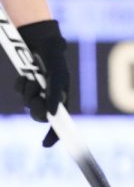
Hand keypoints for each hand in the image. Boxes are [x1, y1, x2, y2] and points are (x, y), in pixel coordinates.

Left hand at [14, 20, 69, 147]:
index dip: (53, 135)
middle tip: (36, 99)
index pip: (58, 124)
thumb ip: (55, 97)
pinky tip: (25, 76)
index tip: (45, 145)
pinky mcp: (25, 84)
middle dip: (35, 108)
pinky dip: (20, 84)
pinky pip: (19, 91)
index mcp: (62, 101)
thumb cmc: (55, 61)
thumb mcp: (58, 78)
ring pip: (27, 102)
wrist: (42, 42)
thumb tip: (52, 115)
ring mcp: (37, 92)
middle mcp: (50, 99)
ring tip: (32, 80)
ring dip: (28, 93)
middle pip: (39, 115)